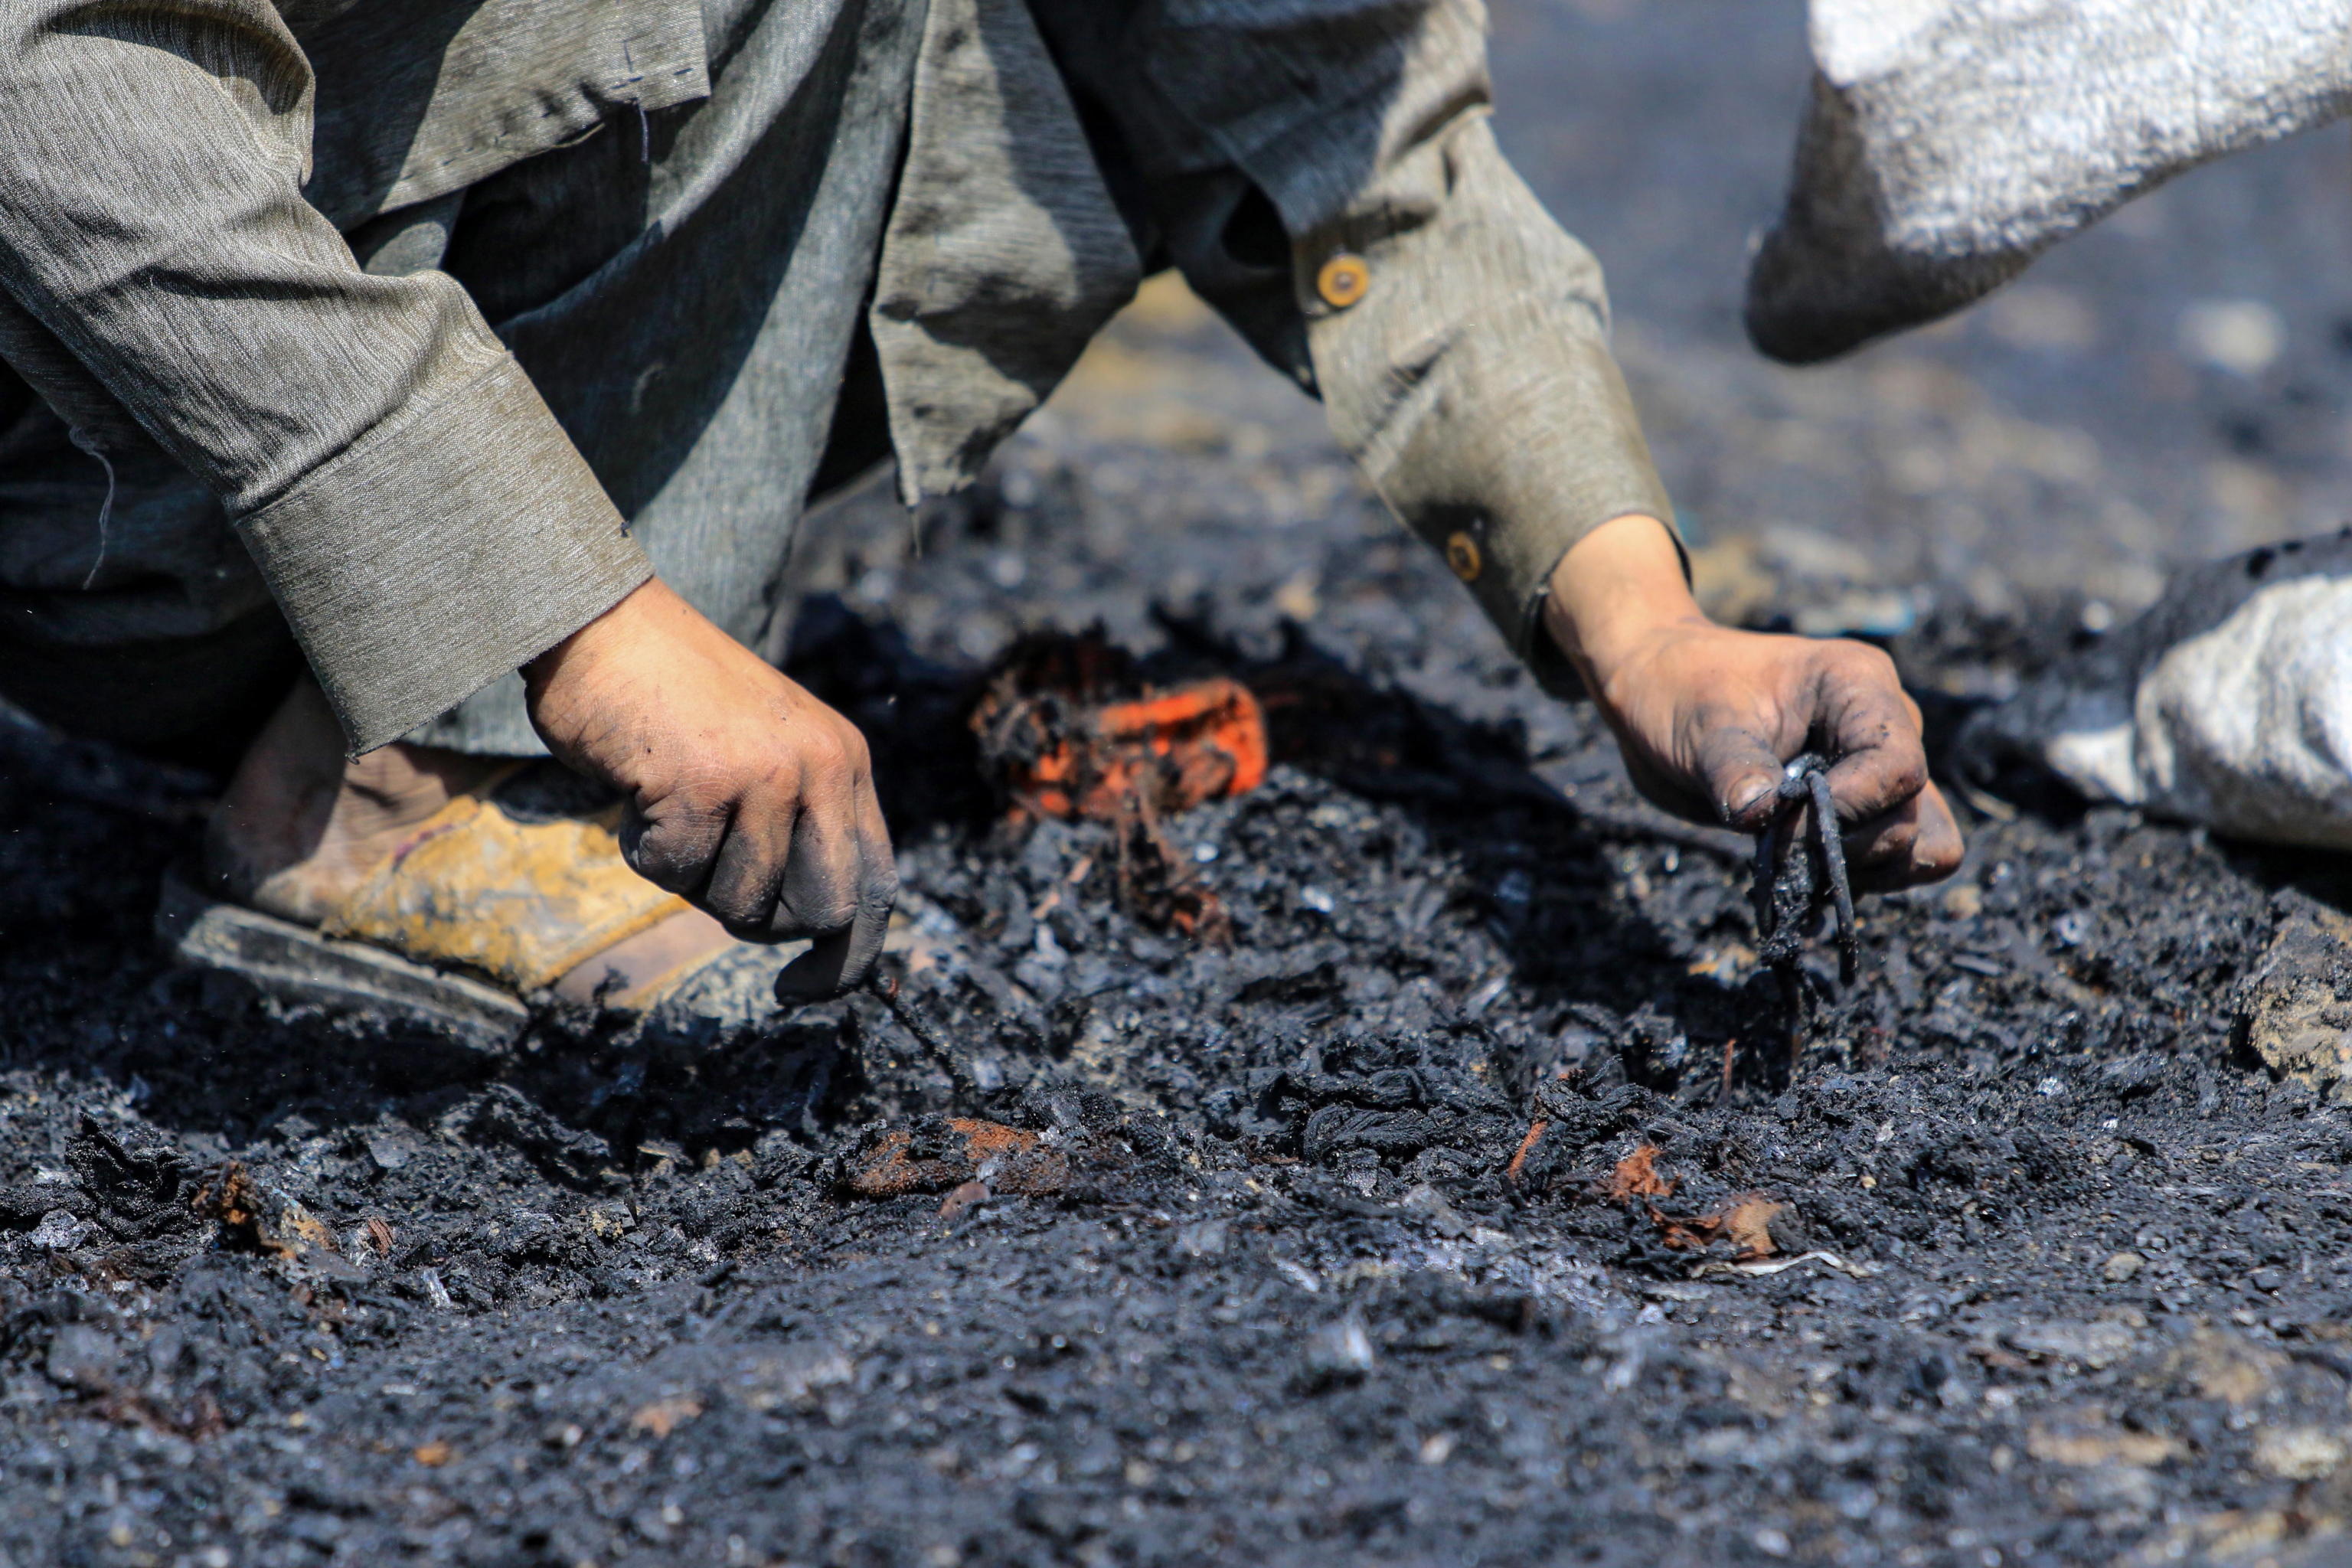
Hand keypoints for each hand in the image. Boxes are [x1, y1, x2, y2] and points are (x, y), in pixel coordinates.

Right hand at [522, 577, 896, 996]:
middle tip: (711, 882)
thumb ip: (801, 824)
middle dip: (763, 922)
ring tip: (670, 806)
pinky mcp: (700, 785)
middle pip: (821, 914)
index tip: (804, 989)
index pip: (877, 887)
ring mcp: (765, 776)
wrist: (604, 622)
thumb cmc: (676, 700)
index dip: (851, 957)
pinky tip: (637, 794)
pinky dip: (643, 851)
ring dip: (690, 877)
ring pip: (741, 903)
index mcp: (848, 763)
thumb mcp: (770, 752)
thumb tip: (811, 928)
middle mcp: (822, 768)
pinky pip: (675, 873)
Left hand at [1544, 515, 1961, 890]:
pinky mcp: (1856, 811)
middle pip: (1912, 818)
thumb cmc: (1681, 689)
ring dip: (1854, 871)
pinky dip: (1844, 880)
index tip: (1787, 823)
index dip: (1851, 809)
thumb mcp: (1701, 726)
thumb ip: (1736, 772)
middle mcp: (1887, 728)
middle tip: (1775, 843)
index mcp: (1859, 687)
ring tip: (1788, 861)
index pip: (1898, 768)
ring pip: (1918, 847)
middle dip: (1846, 847)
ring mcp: (1875, 774)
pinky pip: (1884, 864)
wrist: (1659, 693)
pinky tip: (1792, 875)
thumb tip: (1762, 815)